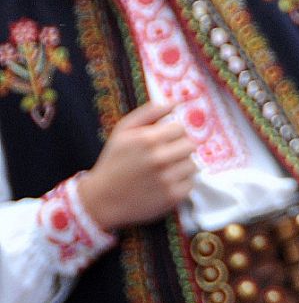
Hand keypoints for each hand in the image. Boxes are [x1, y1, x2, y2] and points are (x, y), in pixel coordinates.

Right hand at [77, 102, 195, 229]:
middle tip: (164, 156)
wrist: (101, 200)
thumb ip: (149, 113)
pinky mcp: (172, 196)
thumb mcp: (123, 132)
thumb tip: (174, 102)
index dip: (172, 134)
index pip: (181, 128)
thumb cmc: (113, 162)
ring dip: (181, 166)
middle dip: (178, 149)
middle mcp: (159, 158)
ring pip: (193, 164)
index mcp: (147, 139)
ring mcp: (167, 179)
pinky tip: (164, 184)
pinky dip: (181, 183)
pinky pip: (190, 183)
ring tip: (163, 170)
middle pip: (190, 145)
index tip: (162, 141)